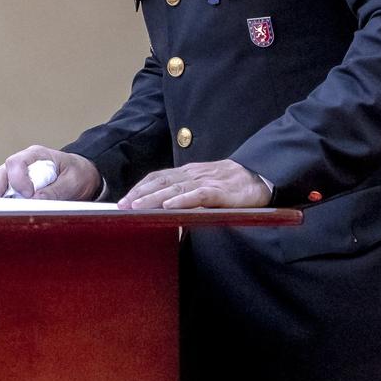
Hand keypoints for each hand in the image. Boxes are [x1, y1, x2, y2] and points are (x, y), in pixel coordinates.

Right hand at [0, 146, 100, 199]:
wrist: (84, 176)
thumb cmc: (78, 174)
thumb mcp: (73, 181)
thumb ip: (55, 191)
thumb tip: (36, 201)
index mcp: (36, 155)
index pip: (16, 163)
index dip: (18, 179)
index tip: (28, 195)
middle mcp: (23, 164)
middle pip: (1, 173)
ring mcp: (18, 177)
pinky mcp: (18, 191)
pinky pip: (4, 195)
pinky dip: (0, 203)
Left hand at [118, 160, 270, 209]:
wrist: (259, 176)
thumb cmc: (229, 183)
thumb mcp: (202, 184)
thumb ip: (184, 192)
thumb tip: (163, 206)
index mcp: (187, 172)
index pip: (158, 177)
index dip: (139, 187)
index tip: (123, 200)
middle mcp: (192, 174)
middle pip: (161, 182)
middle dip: (139, 193)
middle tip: (122, 206)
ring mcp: (206, 181)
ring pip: (175, 188)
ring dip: (154, 198)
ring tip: (137, 207)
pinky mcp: (220, 191)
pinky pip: (199, 195)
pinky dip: (183, 200)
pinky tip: (170, 206)